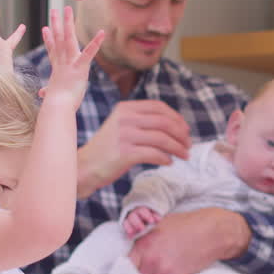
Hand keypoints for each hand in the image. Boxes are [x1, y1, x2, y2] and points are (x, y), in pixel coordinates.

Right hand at [41, 7, 103, 106]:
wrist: (58, 106)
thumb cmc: (56, 103)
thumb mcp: (52, 95)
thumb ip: (47, 91)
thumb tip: (42, 94)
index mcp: (58, 68)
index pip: (53, 50)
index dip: (49, 39)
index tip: (46, 28)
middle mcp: (62, 61)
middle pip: (58, 39)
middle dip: (57, 23)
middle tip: (55, 10)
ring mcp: (70, 63)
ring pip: (69, 39)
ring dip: (69, 23)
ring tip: (68, 9)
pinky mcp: (80, 67)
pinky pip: (89, 53)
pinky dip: (96, 43)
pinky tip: (102, 32)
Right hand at [77, 100, 191, 194]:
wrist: (84, 167)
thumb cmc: (106, 150)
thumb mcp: (121, 126)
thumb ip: (142, 122)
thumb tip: (174, 127)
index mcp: (125, 108)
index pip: (158, 107)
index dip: (176, 118)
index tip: (185, 129)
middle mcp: (125, 118)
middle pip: (164, 122)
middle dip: (181, 134)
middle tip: (189, 145)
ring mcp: (125, 135)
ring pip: (162, 139)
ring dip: (178, 148)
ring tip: (184, 155)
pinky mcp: (125, 153)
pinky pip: (154, 154)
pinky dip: (165, 158)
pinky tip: (169, 162)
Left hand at [125, 208, 246, 273]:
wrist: (211, 232)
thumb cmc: (185, 226)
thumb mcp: (157, 227)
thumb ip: (141, 241)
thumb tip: (129, 254)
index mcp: (142, 245)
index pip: (123, 266)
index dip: (123, 271)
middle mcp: (150, 260)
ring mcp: (163, 271)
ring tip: (160, 272)